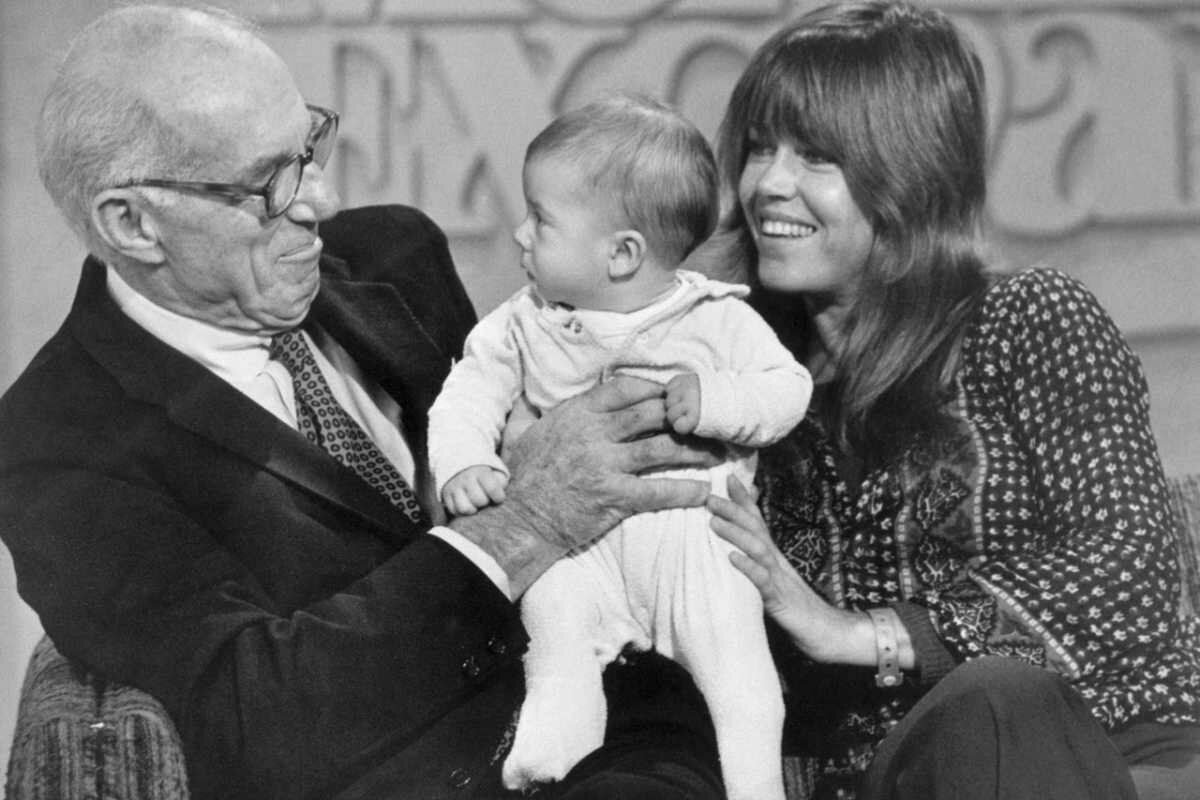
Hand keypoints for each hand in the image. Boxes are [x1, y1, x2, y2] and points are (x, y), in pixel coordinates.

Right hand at [443, 465, 507, 515]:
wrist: (462, 462)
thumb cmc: (484, 473)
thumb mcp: (496, 472)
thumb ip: (501, 482)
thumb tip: (498, 497)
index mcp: (481, 471)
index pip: (492, 488)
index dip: (499, 497)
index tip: (498, 497)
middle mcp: (466, 478)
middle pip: (479, 500)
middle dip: (485, 502)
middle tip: (485, 498)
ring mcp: (454, 487)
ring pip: (465, 509)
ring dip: (473, 509)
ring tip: (476, 504)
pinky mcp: (446, 495)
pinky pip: (454, 511)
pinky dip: (462, 512)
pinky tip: (468, 505)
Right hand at [451, 375, 715, 595]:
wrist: (517, 520)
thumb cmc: (518, 478)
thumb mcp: (520, 434)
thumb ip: (528, 412)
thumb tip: (524, 399)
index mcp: (576, 413)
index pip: (626, 388)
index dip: (656, 388)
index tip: (676, 394)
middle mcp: (593, 433)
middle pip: (652, 413)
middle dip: (684, 415)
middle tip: (707, 420)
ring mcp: (604, 465)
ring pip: (662, 448)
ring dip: (694, 450)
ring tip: (717, 453)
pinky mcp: (613, 497)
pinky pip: (658, 491)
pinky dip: (684, 491)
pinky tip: (703, 491)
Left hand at [708, 475, 873, 664]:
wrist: (829, 634)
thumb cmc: (798, 611)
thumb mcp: (774, 584)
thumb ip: (759, 566)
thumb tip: (737, 553)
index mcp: (774, 557)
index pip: (758, 522)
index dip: (744, 500)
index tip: (727, 477)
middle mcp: (777, 562)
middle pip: (755, 529)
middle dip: (733, 509)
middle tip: (710, 495)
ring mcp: (780, 579)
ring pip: (758, 549)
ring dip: (736, 534)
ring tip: (714, 522)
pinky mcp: (780, 601)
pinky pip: (762, 582)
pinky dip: (748, 568)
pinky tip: (732, 558)